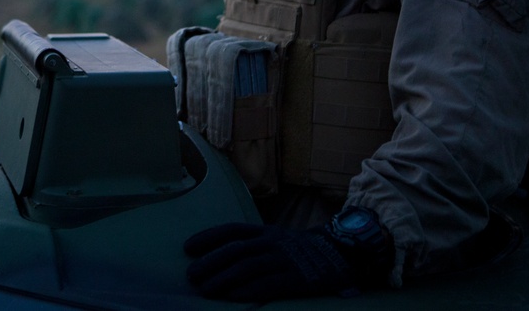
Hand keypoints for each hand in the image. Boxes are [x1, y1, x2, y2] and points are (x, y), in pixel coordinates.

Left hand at [183, 222, 356, 301]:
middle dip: (210, 261)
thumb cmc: (300, 250)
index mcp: (265, 231)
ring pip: (248, 266)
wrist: (341, 254)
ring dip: (224, 278)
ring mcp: (284, 259)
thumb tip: (217, 258)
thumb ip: (253, 244)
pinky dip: (248, 291)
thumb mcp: (276, 239)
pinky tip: (232, 298)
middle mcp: (271, 242)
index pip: (232, 230)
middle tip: (192, 274)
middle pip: (236, 249)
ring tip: (206, 290)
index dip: (208, 238)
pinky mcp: (296, 278)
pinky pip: (268, 284)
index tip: (188, 248)